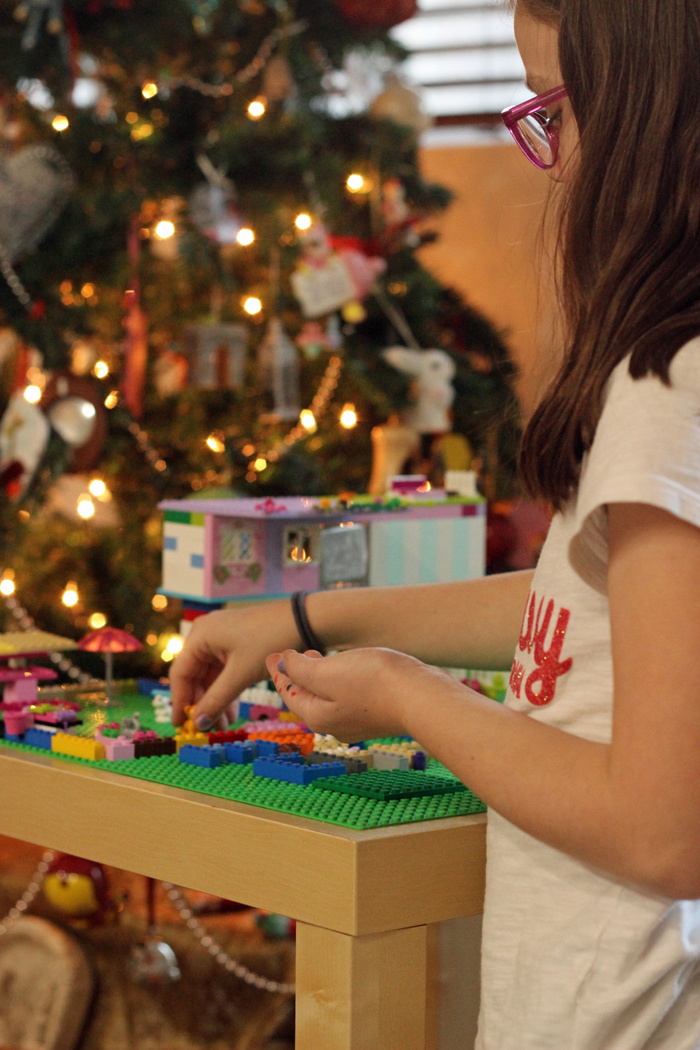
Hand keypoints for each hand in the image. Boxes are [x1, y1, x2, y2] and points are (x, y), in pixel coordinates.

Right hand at [170, 601, 299, 729]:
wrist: (303, 622)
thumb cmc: (268, 642)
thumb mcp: (240, 674)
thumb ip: (216, 700)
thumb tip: (197, 724)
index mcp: (200, 636)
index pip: (181, 674)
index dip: (180, 701)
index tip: (181, 726)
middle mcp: (205, 634)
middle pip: (194, 676)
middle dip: (202, 704)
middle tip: (208, 729)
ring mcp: (221, 638)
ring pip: (210, 676)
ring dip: (215, 700)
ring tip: (225, 725)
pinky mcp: (236, 643)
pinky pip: (224, 670)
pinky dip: (227, 690)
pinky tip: (233, 711)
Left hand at [264, 646, 434, 741]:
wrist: (422, 698)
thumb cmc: (374, 683)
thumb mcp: (328, 672)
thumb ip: (301, 669)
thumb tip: (284, 664)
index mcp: (318, 716)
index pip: (290, 691)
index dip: (279, 670)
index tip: (272, 654)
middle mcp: (336, 724)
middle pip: (307, 697)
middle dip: (296, 674)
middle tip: (288, 655)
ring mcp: (359, 720)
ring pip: (328, 696)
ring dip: (316, 676)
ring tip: (314, 656)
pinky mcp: (378, 713)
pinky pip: (348, 695)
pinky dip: (337, 680)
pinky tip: (346, 668)